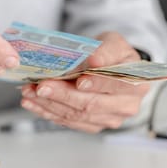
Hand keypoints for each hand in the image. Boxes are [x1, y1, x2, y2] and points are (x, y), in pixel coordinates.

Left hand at [20, 32, 149, 132]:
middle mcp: (126, 106)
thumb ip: (107, 50)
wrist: (110, 67)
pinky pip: (69, 122)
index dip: (97, 84)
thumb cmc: (113, 54)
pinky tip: (33, 103)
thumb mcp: (114, 42)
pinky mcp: (93, 125)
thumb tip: (96, 61)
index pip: (116, 86)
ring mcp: (109, 119)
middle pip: (92, 104)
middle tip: (41, 86)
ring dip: (50, 104)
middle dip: (64, 95)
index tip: (78, 80)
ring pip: (77, 116)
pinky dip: (48, 112)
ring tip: (30, 93)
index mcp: (137, 84)